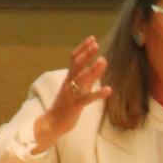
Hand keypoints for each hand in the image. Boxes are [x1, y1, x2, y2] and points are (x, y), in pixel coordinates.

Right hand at [32, 36, 112, 152]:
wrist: (52, 123)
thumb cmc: (66, 105)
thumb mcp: (77, 88)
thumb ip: (88, 78)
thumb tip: (100, 65)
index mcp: (69, 78)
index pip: (73, 59)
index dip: (82, 49)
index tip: (92, 39)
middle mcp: (68, 83)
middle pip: (76, 65)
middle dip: (86, 54)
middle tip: (96, 44)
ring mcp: (71, 94)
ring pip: (81, 79)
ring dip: (92, 69)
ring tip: (104, 60)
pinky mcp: (75, 105)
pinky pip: (87, 98)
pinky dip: (98, 94)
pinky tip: (109, 90)